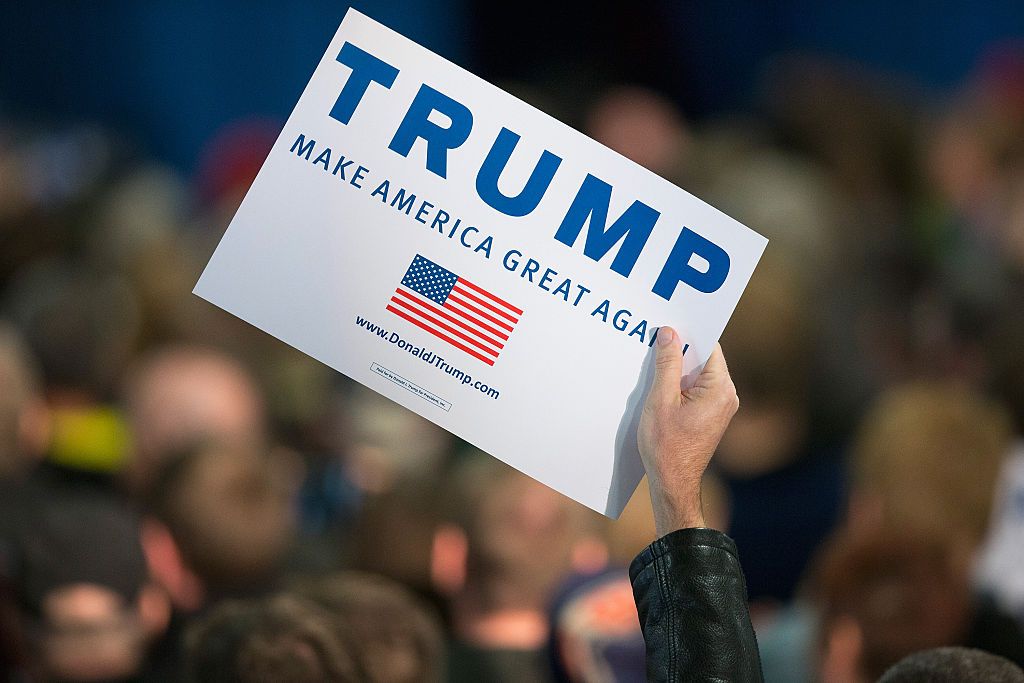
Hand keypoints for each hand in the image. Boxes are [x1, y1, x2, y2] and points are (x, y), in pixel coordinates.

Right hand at [638, 326, 738, 536]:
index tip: (669, 324)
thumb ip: (667, 365)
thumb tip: (670, 334)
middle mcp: (727, 395)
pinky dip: (678, 384)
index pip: (709, 347)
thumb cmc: (667, 447)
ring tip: (653, 365)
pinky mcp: (710, 415)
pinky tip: (658, 386)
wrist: (673, 483)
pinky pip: (695, 388)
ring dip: (676, 369)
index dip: (688, 334)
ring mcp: (720, 406)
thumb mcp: (661, 401)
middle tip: (655, 340)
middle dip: (679, 351)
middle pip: (703, 359)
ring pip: (697, 374)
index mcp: (720, 389)